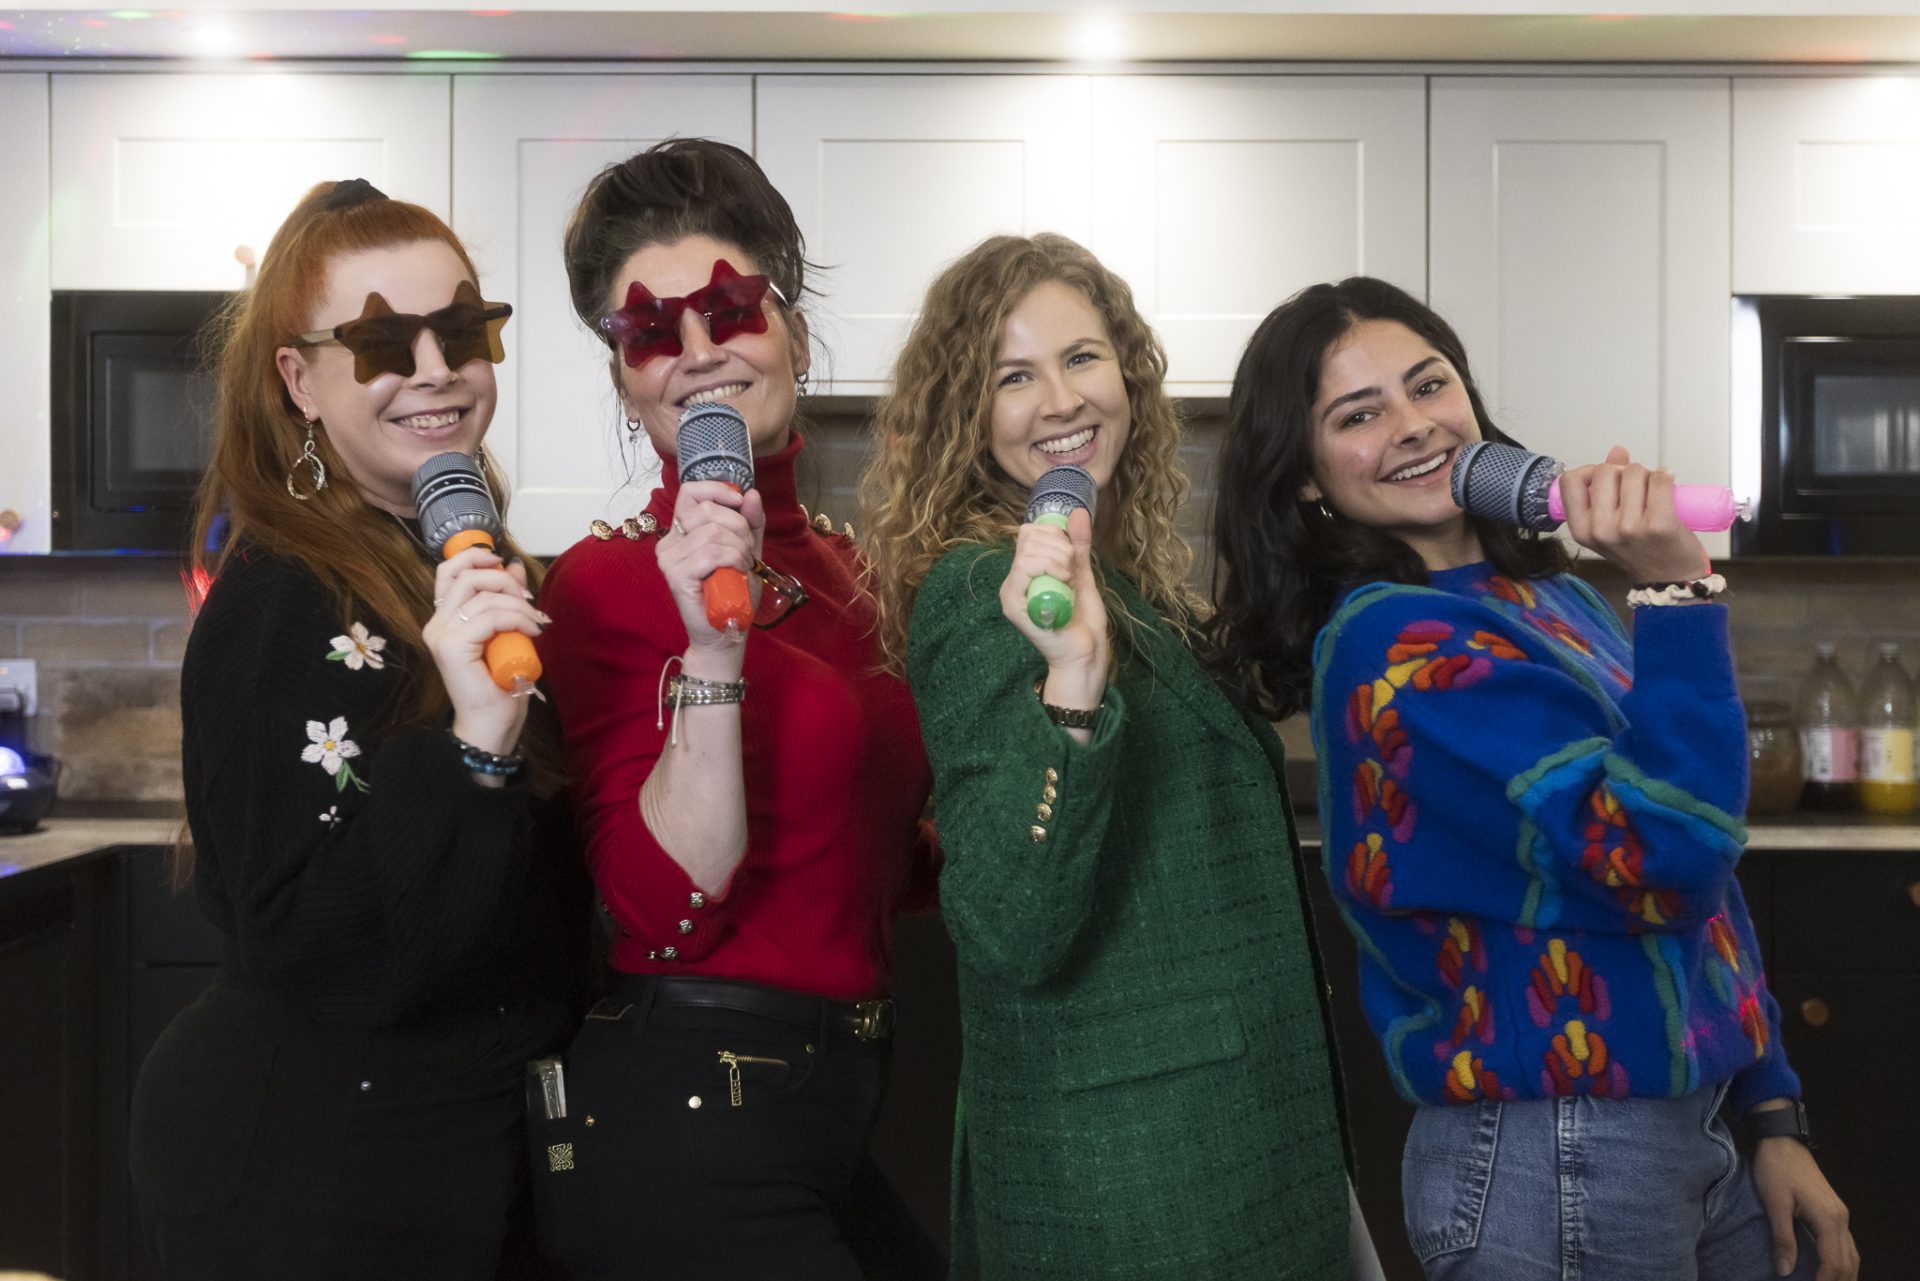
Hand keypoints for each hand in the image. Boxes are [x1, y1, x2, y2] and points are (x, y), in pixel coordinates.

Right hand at [424, 546, 546, 756]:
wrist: (493, 724)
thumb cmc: (500, 684)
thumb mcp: (508, 631)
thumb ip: (506, 598)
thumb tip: (512, 564)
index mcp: (444, 619)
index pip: (448, 572)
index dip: (475, 557)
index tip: (503, 563)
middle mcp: (436, 624)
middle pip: (467, 576)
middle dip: (505, 581)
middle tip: (529, 601)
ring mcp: (441, 635)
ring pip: (483, 596)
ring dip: (519, 604)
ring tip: (536, 623)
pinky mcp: (452, 646)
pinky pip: (490, 616)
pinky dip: (517, 618)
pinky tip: (532, 632)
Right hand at [656, 481, 765, 660]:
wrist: (726, 631)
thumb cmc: (733, 591)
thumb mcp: (747, 549)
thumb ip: (750, 522)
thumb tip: (751, 494)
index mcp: (681, 530)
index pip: (690, 491)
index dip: (718, 490)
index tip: (739, 503)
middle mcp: (669, 541)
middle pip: (707, 510)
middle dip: (738, 527)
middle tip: (746, 552)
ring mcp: (669, 558)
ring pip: (713, 532)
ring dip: (739, 549)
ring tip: (742, 567)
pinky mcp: (676, 575)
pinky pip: (711, 553)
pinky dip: (733, 560)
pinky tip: (736, 574)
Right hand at [997, 507, 1107, 711]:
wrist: (1085, 652)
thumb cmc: (1082, 619)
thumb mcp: (1082, 573)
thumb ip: (1078, 545)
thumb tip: (1079, 511)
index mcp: (1025, 571)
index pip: (1029, 532)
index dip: (1054, 534)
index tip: (1073, 555)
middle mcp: (1013, 580)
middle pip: (1028, 537)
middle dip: (1060, 546)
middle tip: (1073, 570)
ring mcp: (1011, 593)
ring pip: (1028, 552)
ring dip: (1058, 559)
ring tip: (1070, 580)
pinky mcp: (1013, 606)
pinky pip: (1023, 570)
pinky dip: (1048, 568)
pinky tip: (1064, 583)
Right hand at [1557, 445, 1710, 584]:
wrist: (1670, 578)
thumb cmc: (1641, 551)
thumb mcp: (1610, 525)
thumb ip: (1607, 489)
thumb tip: (1617, 452)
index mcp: (1582, 531)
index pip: (1570, 481)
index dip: (1588, 471)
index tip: (1604, 479)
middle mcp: (1601, 530)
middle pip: (1604, 471)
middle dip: (1623, 471)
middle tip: (1635, 488)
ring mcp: (1629, 528)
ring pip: (1634, 471)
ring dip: (1647, 475)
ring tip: (1653, 494)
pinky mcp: (1659, 524)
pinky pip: (1660, 479)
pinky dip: (1666, 477)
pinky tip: (1668, 488)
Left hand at [1751, 1132, 1856, 1279]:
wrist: (1782, 1141)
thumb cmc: (1776, 1169)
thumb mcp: (1775, 1203)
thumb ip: (1782, 1238)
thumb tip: (1785, 1271)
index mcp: (1829, 1219)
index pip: (1833, 1263)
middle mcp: (1841, 1219)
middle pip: (1848, 1263)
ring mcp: (1840, 1214)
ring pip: (1851, 1254)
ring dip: (1843, 1274)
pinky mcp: (1833, 1211)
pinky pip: (1845, 1244)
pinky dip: (1842, 1262)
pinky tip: (1831, 1270)